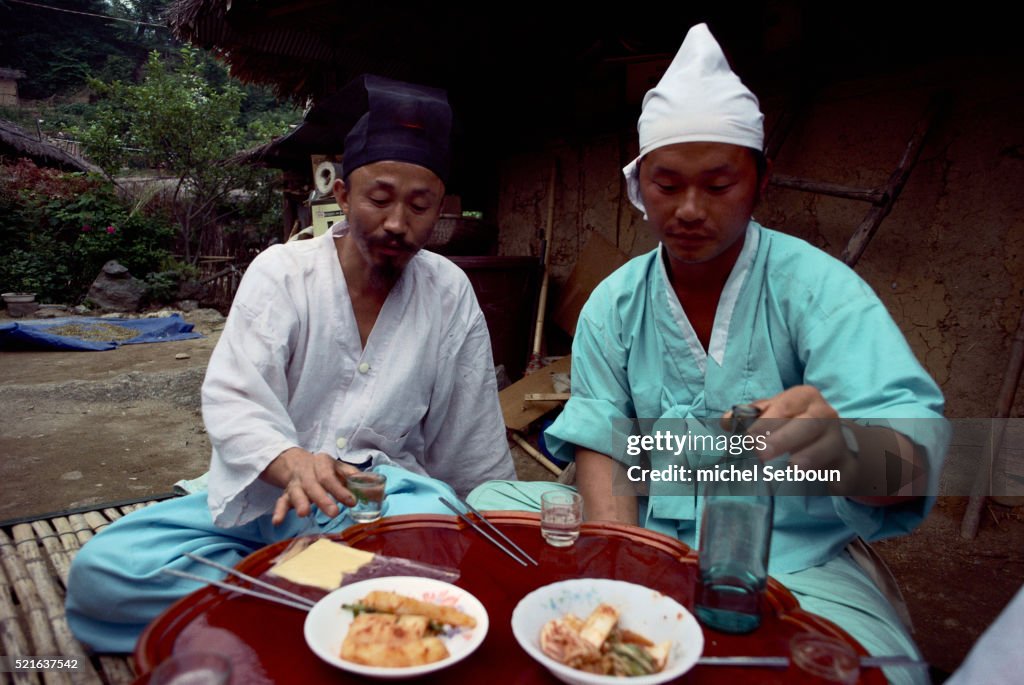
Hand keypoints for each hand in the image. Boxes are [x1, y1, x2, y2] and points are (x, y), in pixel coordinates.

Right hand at [261, 447, 359, 524]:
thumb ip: (352, 475)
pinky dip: (279, 512)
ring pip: (296, 493)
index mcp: (321, 463)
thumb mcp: (338, 467)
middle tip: (333, 512)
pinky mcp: (286, 494)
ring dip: (300, 503)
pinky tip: (277, 522)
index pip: (330, 476)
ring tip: (304, 514)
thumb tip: (370, 487)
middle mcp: (306, 473)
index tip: (351, 502)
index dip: (340, 490)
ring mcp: (295, 484)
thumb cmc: (323, 468)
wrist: (296, 462)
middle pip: (313, 485)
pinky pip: (281, 502)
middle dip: (323, 500)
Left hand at [723, 385, 851, 471]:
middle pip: (807, 423)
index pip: (785, 404)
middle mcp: (824, 413)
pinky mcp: (845, 462)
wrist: (832, 448)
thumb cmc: (795, 427)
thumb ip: (749, 417)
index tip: (747, 438)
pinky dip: (821, 473)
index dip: (766, 421)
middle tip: (761, 453)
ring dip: (807, 456)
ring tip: (791, 466)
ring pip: (826, 444)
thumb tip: (727, 421)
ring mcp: (838, 437)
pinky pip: (836, 467)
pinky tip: (806, 478)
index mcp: (803, 397)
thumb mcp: (772, 416)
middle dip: (783, 438)